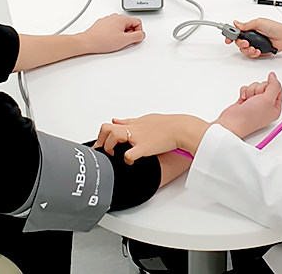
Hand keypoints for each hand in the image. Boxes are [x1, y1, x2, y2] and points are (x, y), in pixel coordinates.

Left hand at [81, 14, 144, 53]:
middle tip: (123, 41)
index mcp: (122, 18)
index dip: (138, 32)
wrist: (87, 42)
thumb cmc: (102, 40)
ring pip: (121, 26)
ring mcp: (108, 20)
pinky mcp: (102, 24)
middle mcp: (115, 16)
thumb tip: (141, 34)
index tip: (133, 39)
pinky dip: (113, 34)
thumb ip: (137, 36)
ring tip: (115, 41)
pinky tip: (109, 40)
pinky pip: (113, 28)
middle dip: (129, 33)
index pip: (138, 22)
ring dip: (121, 34)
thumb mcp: (124, 40)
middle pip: (130, 24)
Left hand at [93, 114, 209, 163]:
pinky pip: (128, 155)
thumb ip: (129, 121)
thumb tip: (116, 120)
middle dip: (100, 141)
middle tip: (102, 151)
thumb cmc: (167, 124)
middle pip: (106, 129)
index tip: (100, 143)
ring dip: (109, 148)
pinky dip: (126, 160)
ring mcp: (137, 137)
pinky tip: (130, 162)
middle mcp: (133, 129)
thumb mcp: (145, 119)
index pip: (112, 125)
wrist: (181, 128)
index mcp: (133, 123)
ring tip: (114, 155)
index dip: (103, 135)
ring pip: (113, 137)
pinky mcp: (144, 147)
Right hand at [216, 72, 281, 137]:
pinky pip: (247, 89)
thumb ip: (274, 86)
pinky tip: (243, 99)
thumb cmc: (251, 117)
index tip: (266, 90)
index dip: (271, 87)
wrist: (233, 122)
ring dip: (251, 91)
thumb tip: (273, 76)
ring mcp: (255, 103)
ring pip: (255, 87)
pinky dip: (244, 92)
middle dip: (259, 90)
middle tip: (256, 98)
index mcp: (275, 108)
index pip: (278, 89)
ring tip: (249, 100)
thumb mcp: (268, 100)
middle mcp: (266, 105)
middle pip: (265, 86)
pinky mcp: (246, 100)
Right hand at [225, 18, 281, 57]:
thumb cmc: (275, 28)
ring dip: (247, 49)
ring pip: (244, 49)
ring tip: (253, 48)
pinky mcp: (259, 51)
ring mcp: (255, 44)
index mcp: (250, 28)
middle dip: (240, 43)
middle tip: (245, 42)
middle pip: (239, 42)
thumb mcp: (259, 22)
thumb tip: (236, 23)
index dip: (231, 35)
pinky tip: (258, 51)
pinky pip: (251, 55)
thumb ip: (246, 25)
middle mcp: (251, 36)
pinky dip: (253, 53)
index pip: (237, 31)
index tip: (227, 38)